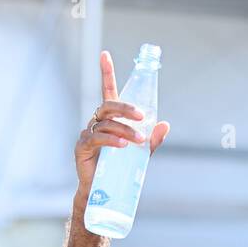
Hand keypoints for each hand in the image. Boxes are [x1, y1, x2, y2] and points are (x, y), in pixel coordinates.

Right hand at [73, 51, 170, 192]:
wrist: (103, 192)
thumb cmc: (121, 168)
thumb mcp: (141, 153)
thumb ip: (151, 138)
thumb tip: (165, 124)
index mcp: (110, 118)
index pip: (108, 90)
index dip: (106, 72)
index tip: (105, 54)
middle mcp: (97, 121)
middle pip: (109, 105)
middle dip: (126, 108)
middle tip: (142, 116)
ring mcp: (88, 132)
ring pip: (107, 124)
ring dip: (125, 130)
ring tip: (139, 141)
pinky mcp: (83, 146)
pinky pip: (97, 138)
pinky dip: (111, 140)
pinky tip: (122, 146)